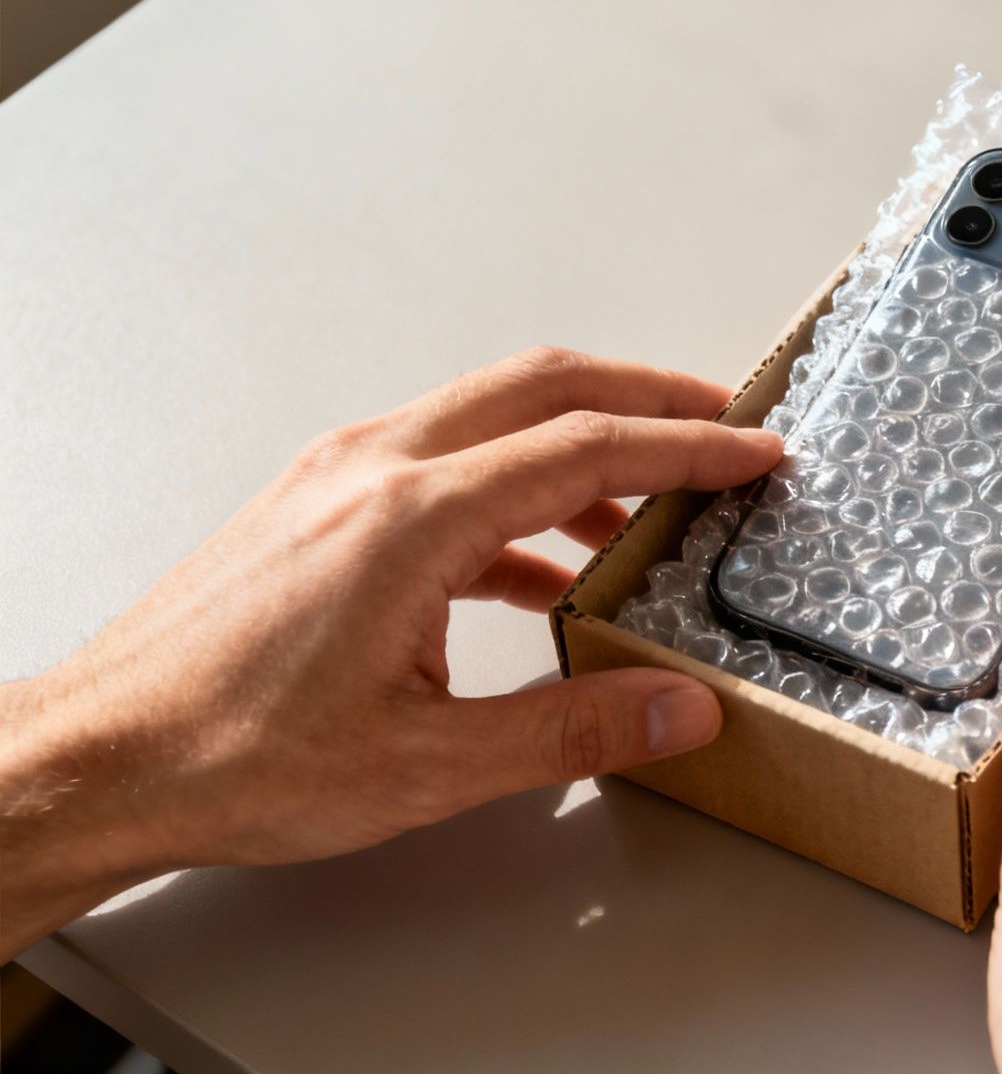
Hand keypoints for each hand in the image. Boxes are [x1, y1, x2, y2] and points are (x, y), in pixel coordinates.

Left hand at [0, 346, 781, 958]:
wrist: (99, 760)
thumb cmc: (228, 755)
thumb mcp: (428, 765)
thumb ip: (574, 728)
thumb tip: (678, 708)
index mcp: (411, 517)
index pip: (588, 447)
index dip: (689, 444)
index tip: (753, 449)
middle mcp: (373, 469)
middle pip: (545, 386)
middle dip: (648, 395)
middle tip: (722, 421)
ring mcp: (338, 478)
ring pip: (491, 416)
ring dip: (582, 443)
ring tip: (647, 505)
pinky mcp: (317, 506)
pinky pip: (445, 464)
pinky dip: (517, 492)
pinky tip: (544, 567)